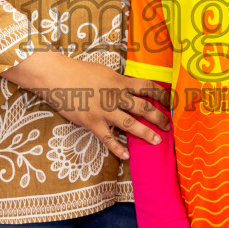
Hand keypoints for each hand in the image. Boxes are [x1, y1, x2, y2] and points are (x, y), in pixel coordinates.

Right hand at [2, 50, 168, 160]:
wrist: (57, 77)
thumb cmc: (78, 71)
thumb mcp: (104, 71)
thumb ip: (118, 81)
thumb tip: (130, 88)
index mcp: (119, 81)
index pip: (147, 87)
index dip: (161, 95)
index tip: (171, 101)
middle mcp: (115, 96)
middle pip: (143, 107)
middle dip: (159, 117)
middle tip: (169, 126)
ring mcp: (104, 110)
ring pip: (130, 124)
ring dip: (145, 133)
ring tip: (157, 141)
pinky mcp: (92, 122)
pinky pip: (107, 138)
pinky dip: (117, 148)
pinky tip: (126, 156)